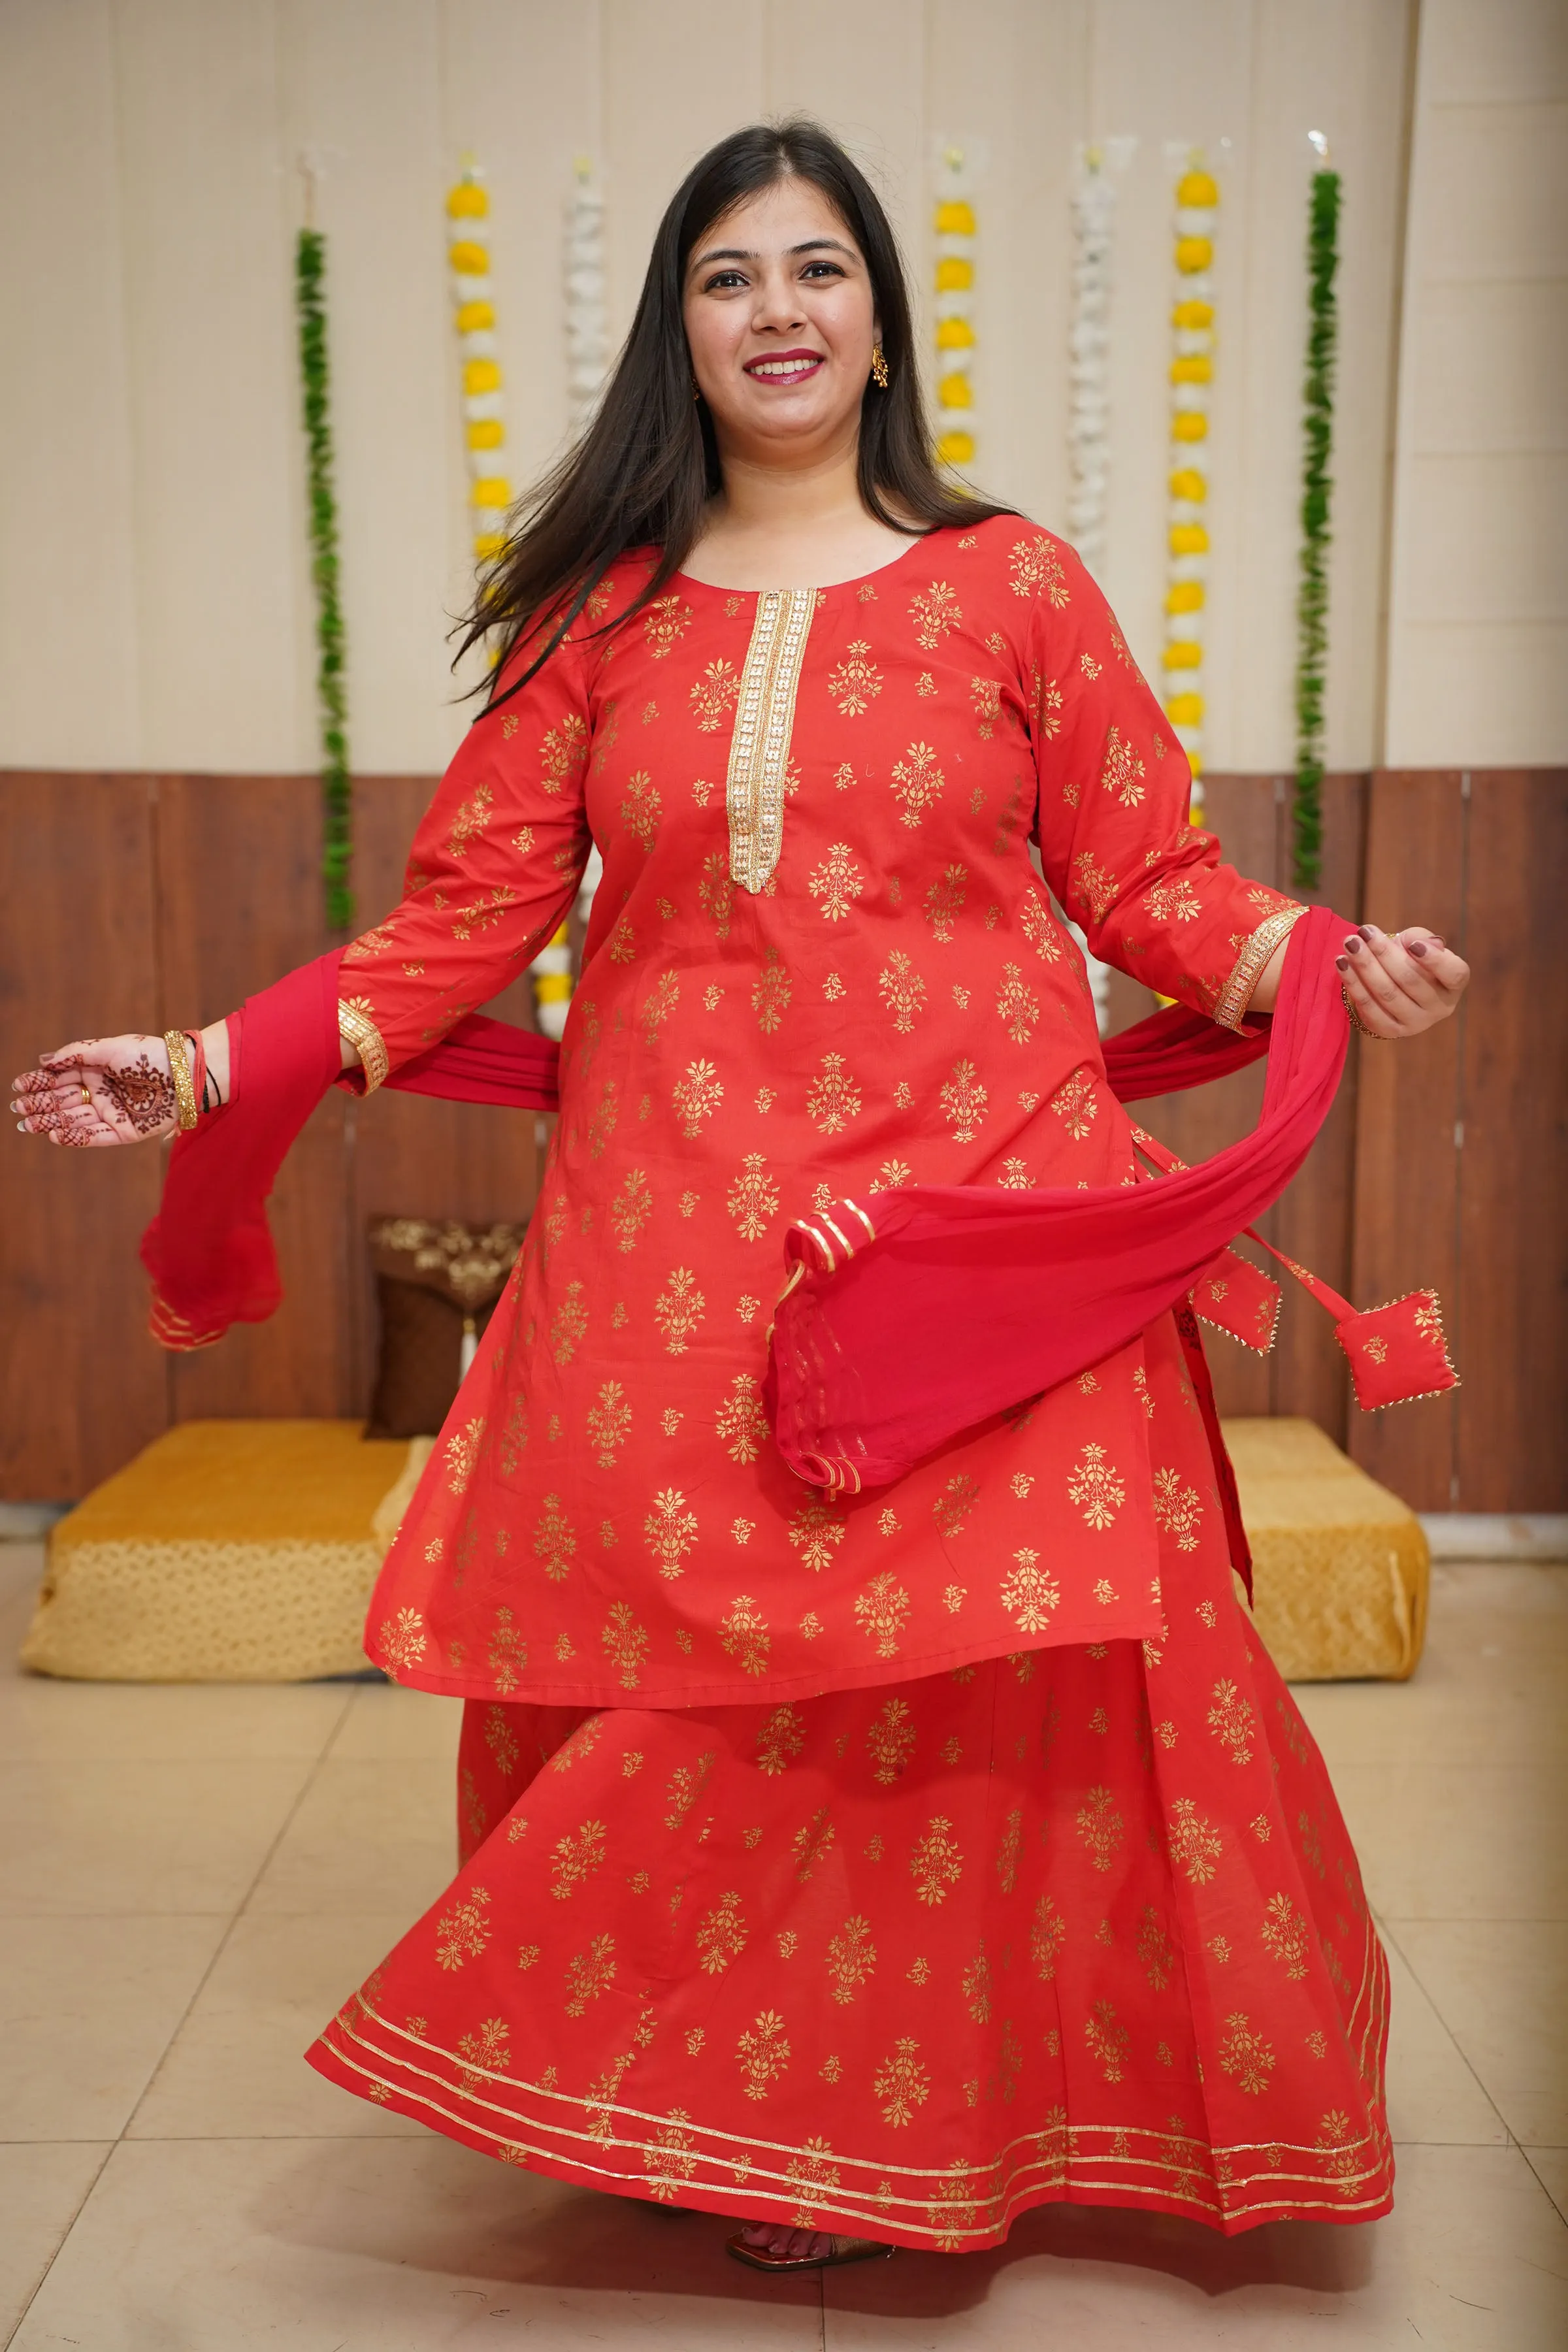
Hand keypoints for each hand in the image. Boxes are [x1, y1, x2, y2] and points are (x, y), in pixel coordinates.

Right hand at [12, 1033, 185, 1145]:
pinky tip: (55, 1134)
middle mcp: (101, 1093)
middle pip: (63, 1101)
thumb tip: (43, 1061)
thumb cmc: (149, 1055)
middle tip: (17, 1109)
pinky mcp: (124, 1131)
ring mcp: (112, 1113)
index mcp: (96, 1071)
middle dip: (40, 1105)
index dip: (39, 1082)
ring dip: (50, 1122)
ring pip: (74, 1120)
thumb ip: (76, 1054)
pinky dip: (75, 1137)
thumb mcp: (109, 1048)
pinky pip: (94, 1136)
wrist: (184, 1075)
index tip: (17, 1086)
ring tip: (28, 1124)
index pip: (60, 1078)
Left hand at [1337, 923, 1469, 1039]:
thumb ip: (1419, 938)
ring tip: (1349, 944)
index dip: (1434, 960)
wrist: (1395, 982)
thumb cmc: (1412, 958)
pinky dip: (1353, 984)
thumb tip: (1417, 944)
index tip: (1412, 944)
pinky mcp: (1391, 1031)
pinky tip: (1341, 963)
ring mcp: (1416, 1023)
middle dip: (1384, 953)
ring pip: (1387, 993)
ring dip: (1364, 966)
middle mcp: (1440, 1007)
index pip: (1453, 973)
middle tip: (1364, 933)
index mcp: (1454, 984)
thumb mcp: (1420, 942)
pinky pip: (1369, 1008)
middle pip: (1410, 980)